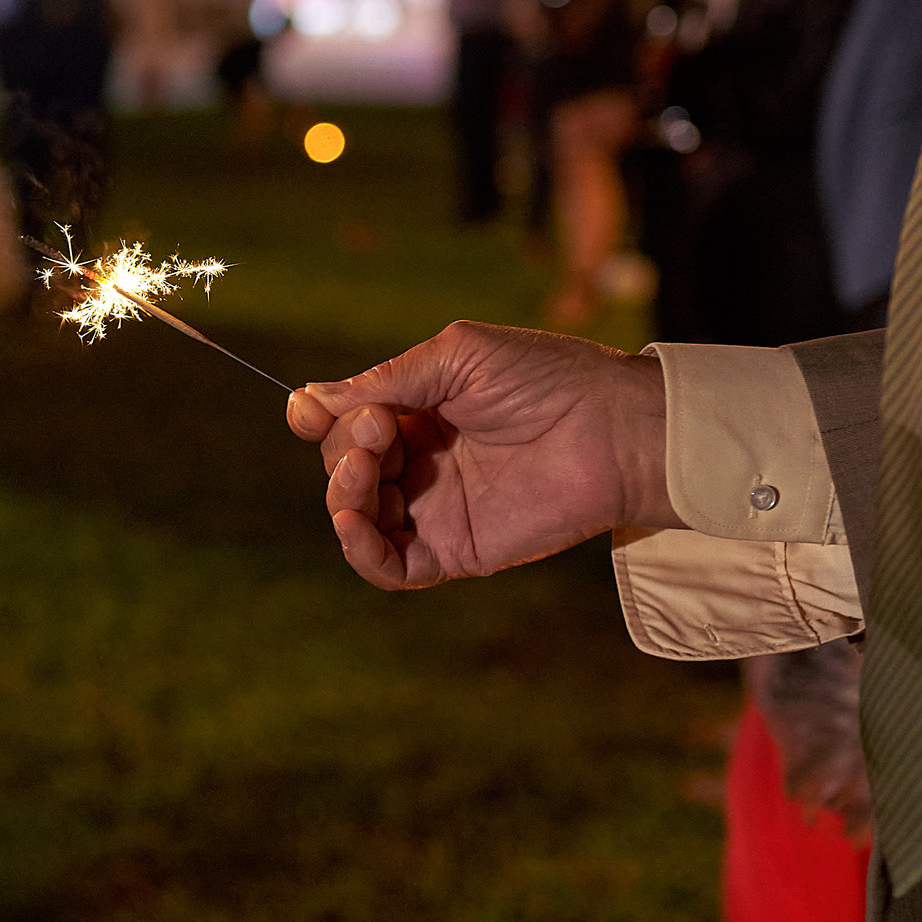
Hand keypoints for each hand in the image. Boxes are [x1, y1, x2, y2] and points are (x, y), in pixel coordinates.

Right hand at [285, 321, 679, 589]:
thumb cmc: (548, 378)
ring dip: (344, 493)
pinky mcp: (455, 550)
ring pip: (359, 516)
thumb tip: (307, 401)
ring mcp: (436, 509)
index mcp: (421, 413)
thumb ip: (386, 381)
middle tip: (382, 427)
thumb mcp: (456, 356)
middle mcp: (422, 463)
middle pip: (346, 467)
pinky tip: (355, 521)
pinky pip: (390, 566)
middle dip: (345, 447)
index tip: (307, 412)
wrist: (614, 431)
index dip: (322, 420)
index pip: (348, 425)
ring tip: (367, 467)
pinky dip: (360, 549)